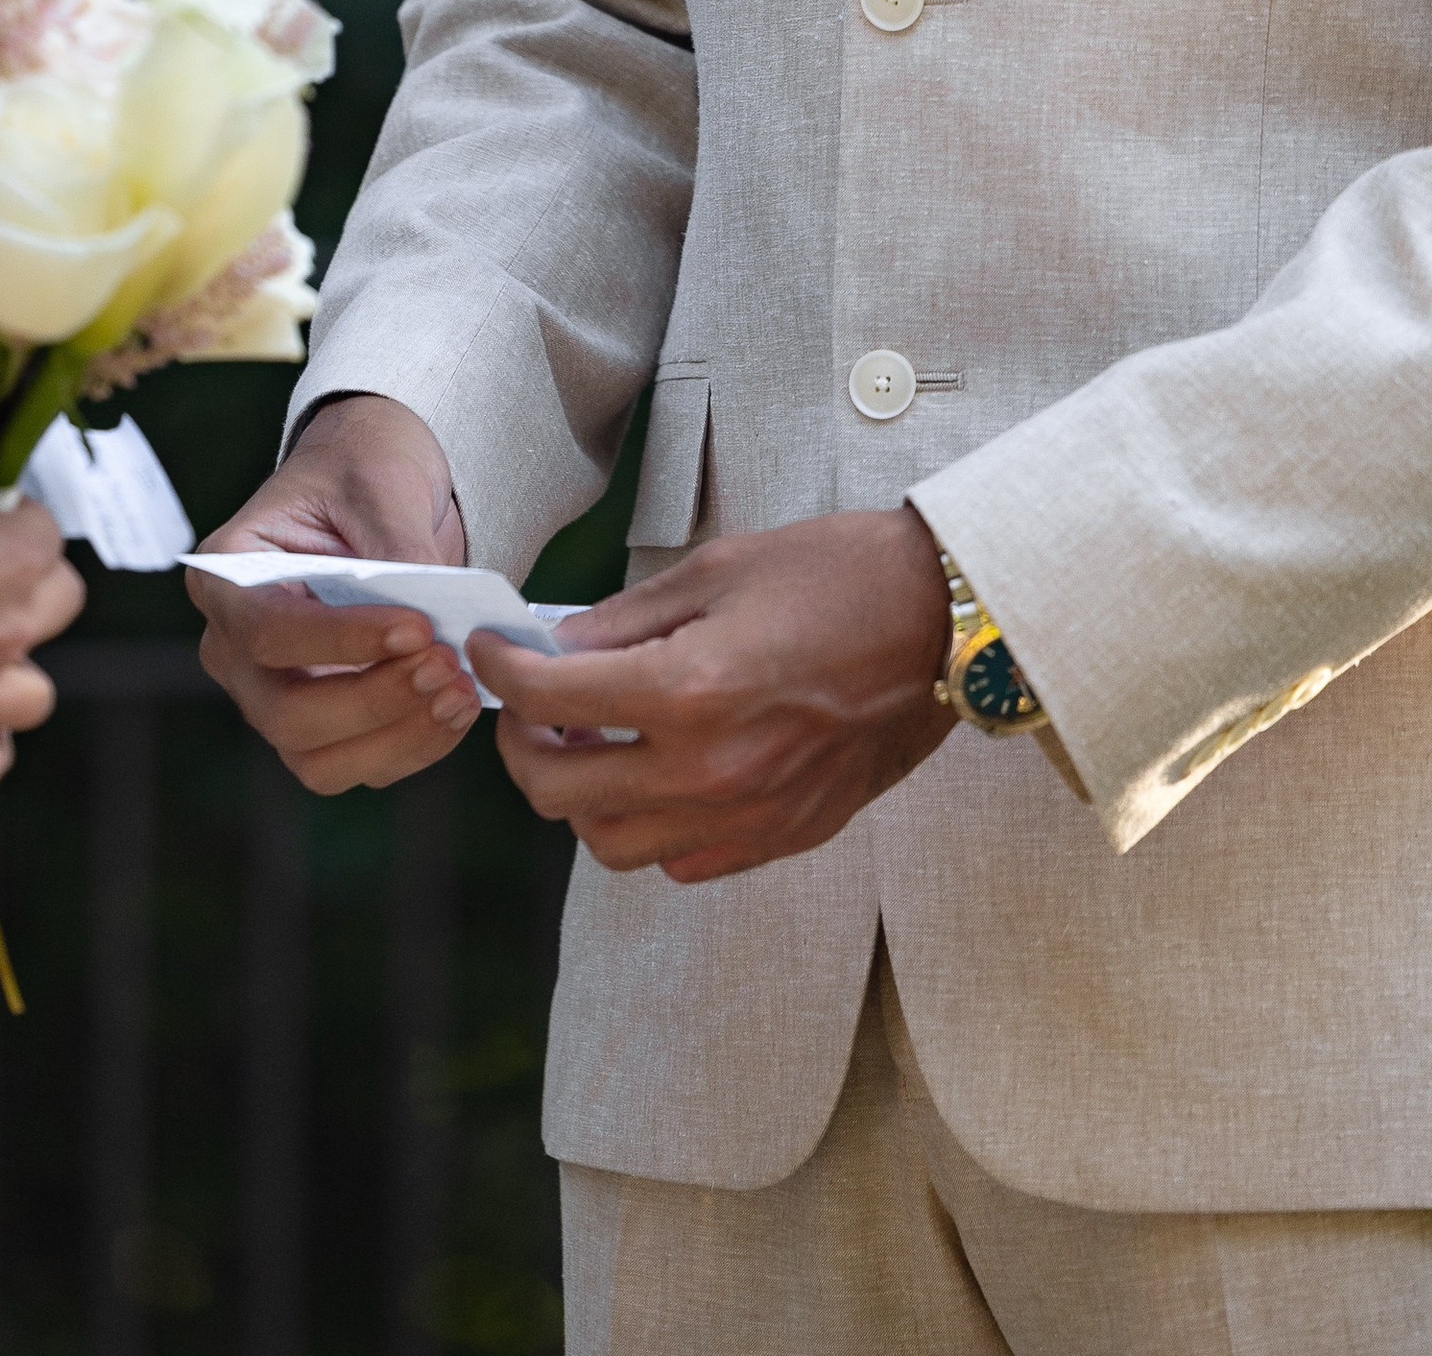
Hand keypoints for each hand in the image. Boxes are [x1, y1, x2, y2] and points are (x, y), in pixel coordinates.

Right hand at [190, 391, 480, 795]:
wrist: (376, 490)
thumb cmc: (361, 470)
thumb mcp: (380, 483)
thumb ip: (399, 549)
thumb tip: (433, 621)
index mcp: (225, 576)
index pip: (267, 630)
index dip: (341, 640)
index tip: (416, 627)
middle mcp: (235, 649)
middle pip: (285, 713)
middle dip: (373, 699)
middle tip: (446, 662)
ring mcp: (273, 694)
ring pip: (317, 759)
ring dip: (395, 735)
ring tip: (461, 693)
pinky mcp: (322, 724)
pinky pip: (360, 763)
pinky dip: (414, 746)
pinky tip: (459, 708)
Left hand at [484, 504, 954, 883]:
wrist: (939, 624)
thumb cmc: (838, 579)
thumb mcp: (719, 569)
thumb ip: (627, 619)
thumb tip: (560, 646)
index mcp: (687, 690)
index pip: (550, 699)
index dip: (502, 670)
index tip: (492, 651)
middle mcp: (706, 770)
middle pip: (560, 792)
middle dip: (523, 745)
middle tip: (529, 709)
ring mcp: (744, 816)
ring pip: (610, 846)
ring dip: (581, 800)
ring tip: (593, 748)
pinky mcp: (778, 838)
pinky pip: (680, 862)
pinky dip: (650, 828)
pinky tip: (660, 778)